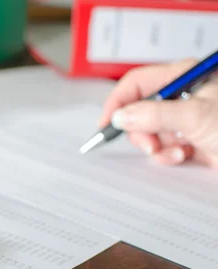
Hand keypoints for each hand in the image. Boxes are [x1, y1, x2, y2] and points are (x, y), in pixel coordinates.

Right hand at [99, 59, 217, 166]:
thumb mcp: (194, 116)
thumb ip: (153, 114)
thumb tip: (121, 116)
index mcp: (183, 78)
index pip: (136, 83)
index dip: (118, 102)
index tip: (108, 123)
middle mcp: (182, 96)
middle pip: (139, 111)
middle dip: (141, 132)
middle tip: (149, 145)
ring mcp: (187, 119)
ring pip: (151, 133)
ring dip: (157, 147)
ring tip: (174, 152)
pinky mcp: (192, 140)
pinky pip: (165, 147)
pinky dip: (168, 156)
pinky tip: (182, 157)